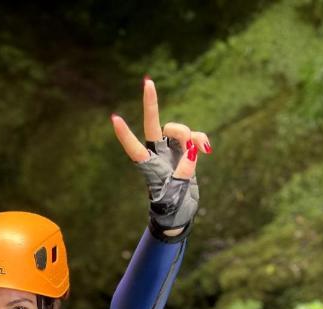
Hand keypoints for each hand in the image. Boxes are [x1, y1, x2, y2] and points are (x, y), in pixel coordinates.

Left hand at [111, 78, 209, 235]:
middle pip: (153, 125)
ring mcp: (171, 150)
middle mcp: (157, 154)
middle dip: (151, 104)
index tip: (115, 119)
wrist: (181, 213)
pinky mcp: (185, 151)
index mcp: (149, 167)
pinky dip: (201, 140)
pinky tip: (207, 150)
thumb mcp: (177, 193)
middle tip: (147, 81)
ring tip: (199, 152)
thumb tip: (192, 149)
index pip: (134, 148)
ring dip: (189, 135)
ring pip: (178, 130)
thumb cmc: (171, 207)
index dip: (125, 134)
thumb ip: (184, 171)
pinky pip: (194, 137)